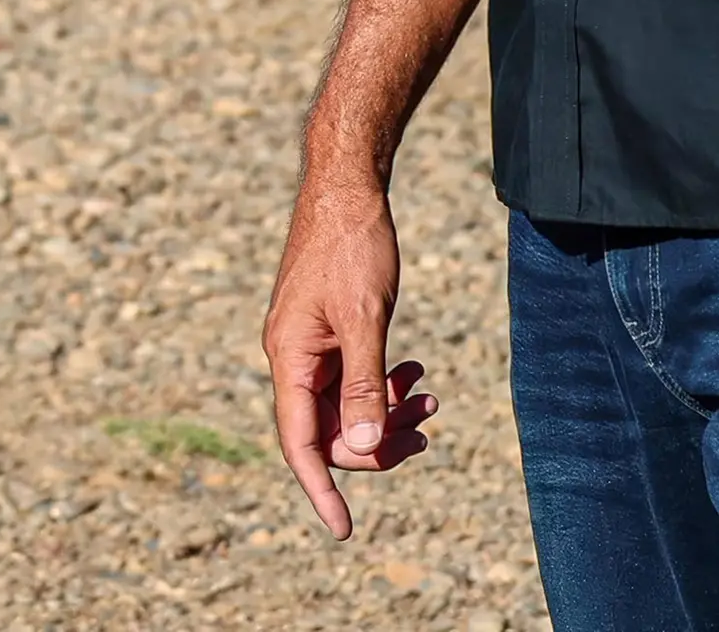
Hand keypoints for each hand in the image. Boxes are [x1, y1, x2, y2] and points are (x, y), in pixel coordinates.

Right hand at [262, 178, 438, 538]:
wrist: (347, 188)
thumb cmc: (353, 246)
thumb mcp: (366, 318)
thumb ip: (363, 385)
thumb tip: (363, 447)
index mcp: (289, 356)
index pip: (300, 442)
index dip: (321, 489)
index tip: (344, 530)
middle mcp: (292, 356)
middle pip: (326, 430)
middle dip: (376, 443)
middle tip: (425, 433)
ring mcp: (309, 344)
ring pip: (343, 406)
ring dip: (385, 414)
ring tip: (429, 404)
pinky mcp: (327, 331)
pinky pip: (351, 379)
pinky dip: (383, 385)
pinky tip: (413, 374)